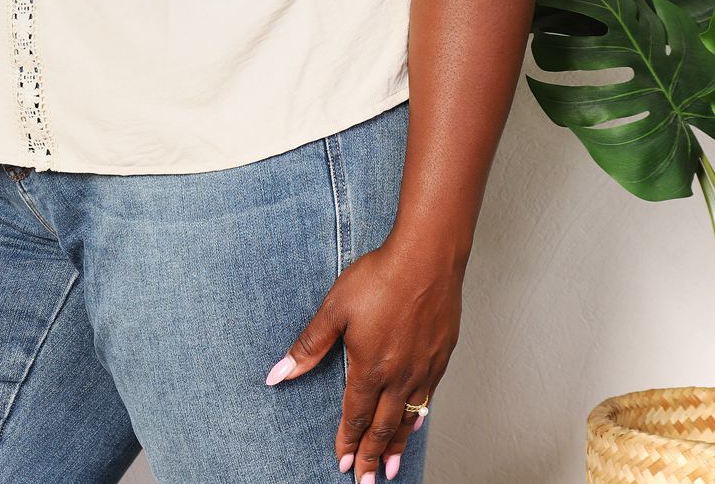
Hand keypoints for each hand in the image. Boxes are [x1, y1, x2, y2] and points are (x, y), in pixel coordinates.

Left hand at [264, 231, 461, 481]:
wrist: (427, 257)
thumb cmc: (380, 277)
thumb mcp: (335, 309)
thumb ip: (308, 346)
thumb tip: (277, 374)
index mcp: (370, 368)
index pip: (355, 416)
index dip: (348, 442)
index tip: (342, 464)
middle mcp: (399, 376)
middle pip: (382, 427)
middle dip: (371, 457)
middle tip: (366, 482)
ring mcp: (423, 368)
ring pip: (408, 418)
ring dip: (396, 445)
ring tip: (390, 468)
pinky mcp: (441, 355)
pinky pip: (428, 397)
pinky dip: (419, 416)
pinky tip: (416, 421)